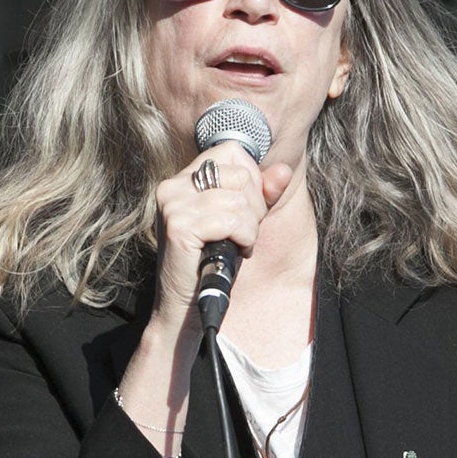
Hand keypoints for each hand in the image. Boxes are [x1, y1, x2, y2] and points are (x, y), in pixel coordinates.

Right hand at [152, 145, 294, 318]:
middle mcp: (173, 186)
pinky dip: (243, 239)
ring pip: (240, 201)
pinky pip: (233, 221)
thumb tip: (283, 170)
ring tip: (234, 245)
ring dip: (249, 229)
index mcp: (183, 179)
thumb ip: (261, 195)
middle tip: (240, 234)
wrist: (186, 306)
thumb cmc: (211, 263)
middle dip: (253, 208)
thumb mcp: (241, 222)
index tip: (245, 210)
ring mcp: (174, 205)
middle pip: (240, 174)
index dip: (251, 180)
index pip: (232, 151)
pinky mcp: (180, 226)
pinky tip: (232, 252)